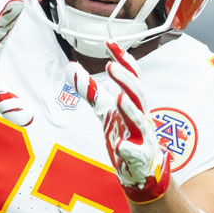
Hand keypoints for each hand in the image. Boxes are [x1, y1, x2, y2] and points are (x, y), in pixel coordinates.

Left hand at [66, 42, 170, 202]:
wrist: (142, 169)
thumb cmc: (126, 135)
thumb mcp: (105, 110)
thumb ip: (90, 90)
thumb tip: (70, 67)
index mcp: (134, 103)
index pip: (132, 77)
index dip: (123, 59)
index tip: (109, 43)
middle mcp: (141, 117)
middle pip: (138, 94)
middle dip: (126, 79)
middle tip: (111, 64)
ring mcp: (142, 137)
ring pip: (139, 120)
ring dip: (129, 108)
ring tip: (118, 97)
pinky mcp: (139, 157)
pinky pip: (135, 152)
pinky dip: (128, 148)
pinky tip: (119, 145)